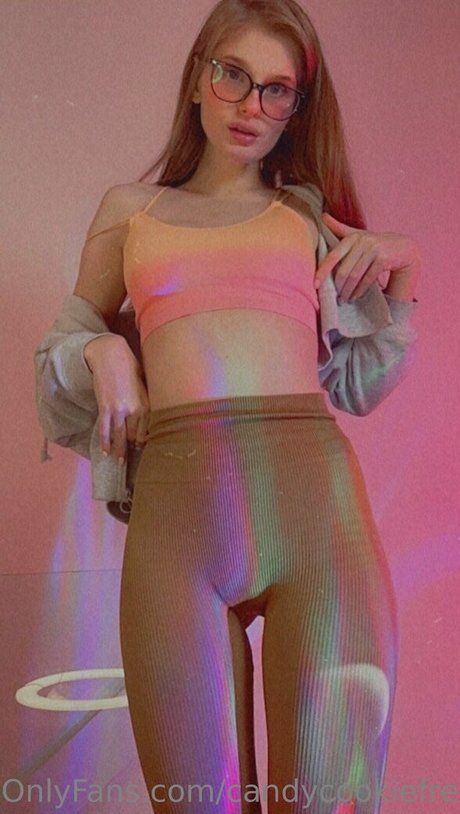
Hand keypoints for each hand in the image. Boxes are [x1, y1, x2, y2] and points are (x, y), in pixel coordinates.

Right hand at [84, 335, 150, 460]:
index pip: (147, 429)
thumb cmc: (129, 366)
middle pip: (134, 435)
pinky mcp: (105, 407)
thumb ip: (145, 399)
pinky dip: (104, 441)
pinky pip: (105, 429)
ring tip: (119, 461)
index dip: (144, 441)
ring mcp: (119, 410)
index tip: (142, 449)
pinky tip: (105, 451)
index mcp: (146, 404)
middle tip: (130, 458)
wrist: (110, 355)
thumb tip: (148, 413)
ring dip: (119, 450)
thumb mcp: (143, 383)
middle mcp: (135, 409)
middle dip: (132, 447)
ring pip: (120, 436)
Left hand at [314, 212, 421, 301]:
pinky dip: (360, 290)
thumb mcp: (358, 235)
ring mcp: (374, 250)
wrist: (403, 248)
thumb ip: (340, 228)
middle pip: (344, 270)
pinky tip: (356, 296)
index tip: (315, 284)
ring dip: (348, 290)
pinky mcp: (384, 259)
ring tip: (344, 299)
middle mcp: (363, 242)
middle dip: (338, 286)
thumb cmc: (375, 243)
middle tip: (336, 297)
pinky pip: (368, 279)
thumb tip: (322, 216)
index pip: (333, 256)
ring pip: (355, 276)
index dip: (323, 271)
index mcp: (352, 237)